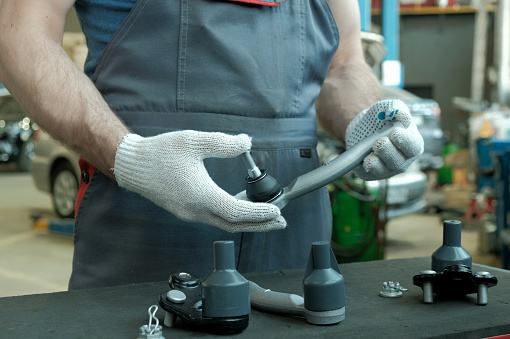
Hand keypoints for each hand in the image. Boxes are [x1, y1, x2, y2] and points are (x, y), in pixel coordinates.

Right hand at [113, 131, 285, 231]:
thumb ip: (222, 143)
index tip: (277, 211)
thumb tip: (247, 143)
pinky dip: (233, 216)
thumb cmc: (160, 152)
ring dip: (248, 222)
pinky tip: (242, 205)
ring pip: (225, 224)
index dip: (259, 213)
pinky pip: (216, 218)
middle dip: (260, 224)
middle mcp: (195, 210)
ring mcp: (190, 214)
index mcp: (199, 195)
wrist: (133, 165)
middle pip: (234, 225)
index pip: (236, 211)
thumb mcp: (193, 141)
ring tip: (268, 215)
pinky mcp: (187, 211)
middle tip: (281, 221)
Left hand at [345, 99, 423, 180]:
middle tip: (379, 142)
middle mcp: (402, 160)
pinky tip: (362, 160)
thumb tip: (400, 114)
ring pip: (384, 171)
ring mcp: (387, 170)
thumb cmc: (383, 119)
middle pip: (398, 162)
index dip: (405, 141)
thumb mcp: (390, 108)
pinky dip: (363, 168)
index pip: (413, 147)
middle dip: (388, 152)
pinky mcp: (372, 174)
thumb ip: (397, 108)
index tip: (394, 132)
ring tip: (370, 154)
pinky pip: (368, 175)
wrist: (364, 128)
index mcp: (412, 145)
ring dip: (377, 163)